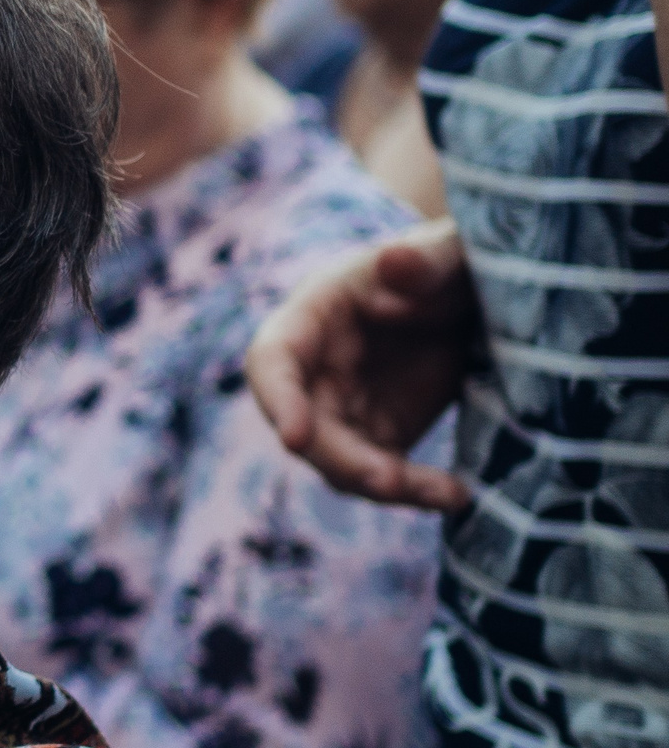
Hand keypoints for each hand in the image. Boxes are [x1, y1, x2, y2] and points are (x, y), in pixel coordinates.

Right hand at [246, 220, 477, 510]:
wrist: (474, 298)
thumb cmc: (450, 264)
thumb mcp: (447, 253)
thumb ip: (425, 257)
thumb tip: (392, 260)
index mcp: (315, 315)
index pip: (273, 359)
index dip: (278, 400)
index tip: (295, 438)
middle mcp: (317, 370)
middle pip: (305, 428)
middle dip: (342, 459)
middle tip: (390, 480)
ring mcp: (347, 408)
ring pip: (340, 463)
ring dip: (382, 484)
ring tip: (445, 494)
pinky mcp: (382, 436)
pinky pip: (384, 475)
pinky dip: (416, 492)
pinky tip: (457, 494)